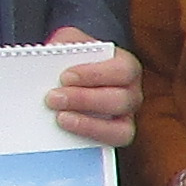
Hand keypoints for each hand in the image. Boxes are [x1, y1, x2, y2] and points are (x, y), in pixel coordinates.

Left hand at [43, 27, 139, 150]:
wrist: (64, 79)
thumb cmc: (71, 60)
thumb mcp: (68, 43)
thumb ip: (65, 45)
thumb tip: (54, 55)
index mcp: (126, 66)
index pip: (123, 70)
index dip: (95, 74)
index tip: (65, 77)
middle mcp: (132, 93)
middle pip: (121, 100)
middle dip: (84, 100)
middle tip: (53, 98)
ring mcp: (126, 117)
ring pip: (121, 127)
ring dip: (87, 123)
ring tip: (59, 117)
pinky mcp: (115, 135)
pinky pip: (111, 142)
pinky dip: (89, 136)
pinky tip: (67, 129)